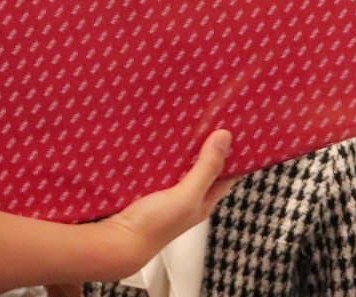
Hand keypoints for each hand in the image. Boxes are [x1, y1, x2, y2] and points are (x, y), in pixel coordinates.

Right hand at [97, 130, 235, 271]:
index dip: (234, 153)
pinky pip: (159, 164)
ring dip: (183, 145)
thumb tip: (225, 137)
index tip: (236, 127)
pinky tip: (157, 136)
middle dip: (207, 143)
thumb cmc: (156, 225)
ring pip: (180, 163)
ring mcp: (167, 190)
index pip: (227, 174)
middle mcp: (188, 196)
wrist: (119, 240)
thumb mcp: (187, 196)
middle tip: (209, 114)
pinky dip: (161, 151)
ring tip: (184, 118)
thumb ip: (206, 169)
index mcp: (204, 201)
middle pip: (203, 166)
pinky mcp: (148, 185)